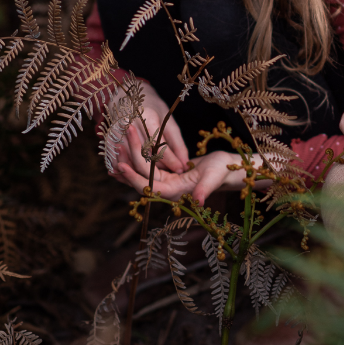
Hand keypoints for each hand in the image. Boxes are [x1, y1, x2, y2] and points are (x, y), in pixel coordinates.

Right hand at [111, 81, 188, 177]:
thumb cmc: (150, 106)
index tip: (181, 169)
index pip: (160, 144)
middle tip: (170, 176)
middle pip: (144, 155)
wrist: (125, 94)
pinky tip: (135, 176)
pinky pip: (115, 161)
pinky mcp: (107, 139)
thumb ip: (176, 141)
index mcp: (147, 117)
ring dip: (143, 172)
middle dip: (159, 169)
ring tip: (156, 178)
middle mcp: (130, 125)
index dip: (171, 160)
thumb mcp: (167, 118)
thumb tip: (185, 162)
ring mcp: (116, 133)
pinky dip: (125, 170)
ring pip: (130, 160)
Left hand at [115, 151, 242, 203]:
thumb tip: (199, 201)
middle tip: (117, 143)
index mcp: (175, 192)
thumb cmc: (222, 171)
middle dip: (128, 162)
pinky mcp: (167, 173)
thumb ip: (205, 189)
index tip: (120, 165)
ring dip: (129, 159)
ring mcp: (166, 181)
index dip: (133, 177)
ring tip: (116, 144)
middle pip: (141, 178)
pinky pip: (147, 166)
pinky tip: (126, 148)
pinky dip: (136, 158)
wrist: (226, 168)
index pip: (148, 187)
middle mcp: (166, 189)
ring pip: (141, 172)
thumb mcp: (213, 177)